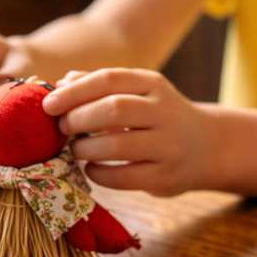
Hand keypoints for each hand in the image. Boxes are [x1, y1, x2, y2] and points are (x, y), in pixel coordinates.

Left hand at [41, 68, 214, 196]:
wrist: (208, 147)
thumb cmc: (159, 117)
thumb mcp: (139, 93)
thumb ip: (101, 86)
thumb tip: (62, 83)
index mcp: (153, 84)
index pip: (109, 79)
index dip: (74, 92)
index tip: (48, 105)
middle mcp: (165, 111)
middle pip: (113, 109)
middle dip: (78, 120)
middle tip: (62, 129)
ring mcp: (169, 145)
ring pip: (117, 145)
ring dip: (85, 149)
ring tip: (76, 150)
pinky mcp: (166, 176)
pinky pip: (123, 177)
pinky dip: (99, 174)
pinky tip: (92, 169)